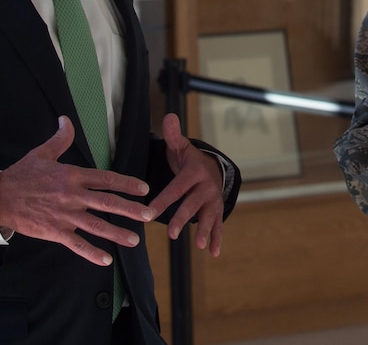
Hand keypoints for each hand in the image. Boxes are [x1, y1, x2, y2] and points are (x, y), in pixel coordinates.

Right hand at [0, 116, 153, 266]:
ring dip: (117, 233)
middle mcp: (72, 195)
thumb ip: (60, 139)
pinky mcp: (55, 232)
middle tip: (149, 215)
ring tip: (135, 239)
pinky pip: (77, 244)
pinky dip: (92, 253)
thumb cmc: (21, 175)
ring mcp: (64, 215)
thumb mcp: (42, 153)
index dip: (127, 184)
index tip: (144, 189)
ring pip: (96, 225)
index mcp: (72, 175)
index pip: (106, 179)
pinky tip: (106, 260)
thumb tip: (66, 120)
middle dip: (130, 209)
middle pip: (107, 202)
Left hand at [146, 113, 226, 255]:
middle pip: (192, 204)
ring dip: (204, 230)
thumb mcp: (181, 147)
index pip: (176, 187)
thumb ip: (173, 135)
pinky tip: (213, 252)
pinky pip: (218, 225)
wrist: (213, 168)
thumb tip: (168, 115)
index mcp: (193, 173)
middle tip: (171, 233)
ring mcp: (213, 200)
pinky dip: (217, 238)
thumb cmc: (189, 161)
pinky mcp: (217, 210)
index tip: (149, 212)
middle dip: (182, 218)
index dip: (163, 200)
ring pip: (208, 216)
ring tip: (198, 245)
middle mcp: (206, 187)